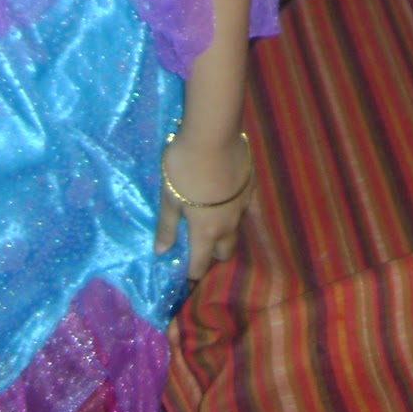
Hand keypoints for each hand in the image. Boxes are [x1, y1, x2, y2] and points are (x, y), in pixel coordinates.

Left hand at [153, 131, 254, 284]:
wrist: (214, 134)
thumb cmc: (185, 168)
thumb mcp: (169, 197)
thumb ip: (167, 226)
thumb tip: (161, 252)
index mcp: (205, 231)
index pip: (200, 264)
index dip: (193, 274)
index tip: (188, 277)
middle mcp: (228, 224)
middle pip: (225, 252)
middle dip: (214, 255)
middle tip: (201, 247)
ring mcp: (243, 204)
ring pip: (237, 230)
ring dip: (226, 232)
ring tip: (214, 222)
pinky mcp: (251, 185)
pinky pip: (246, 206)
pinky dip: (237, 208)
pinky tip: (230, 198)